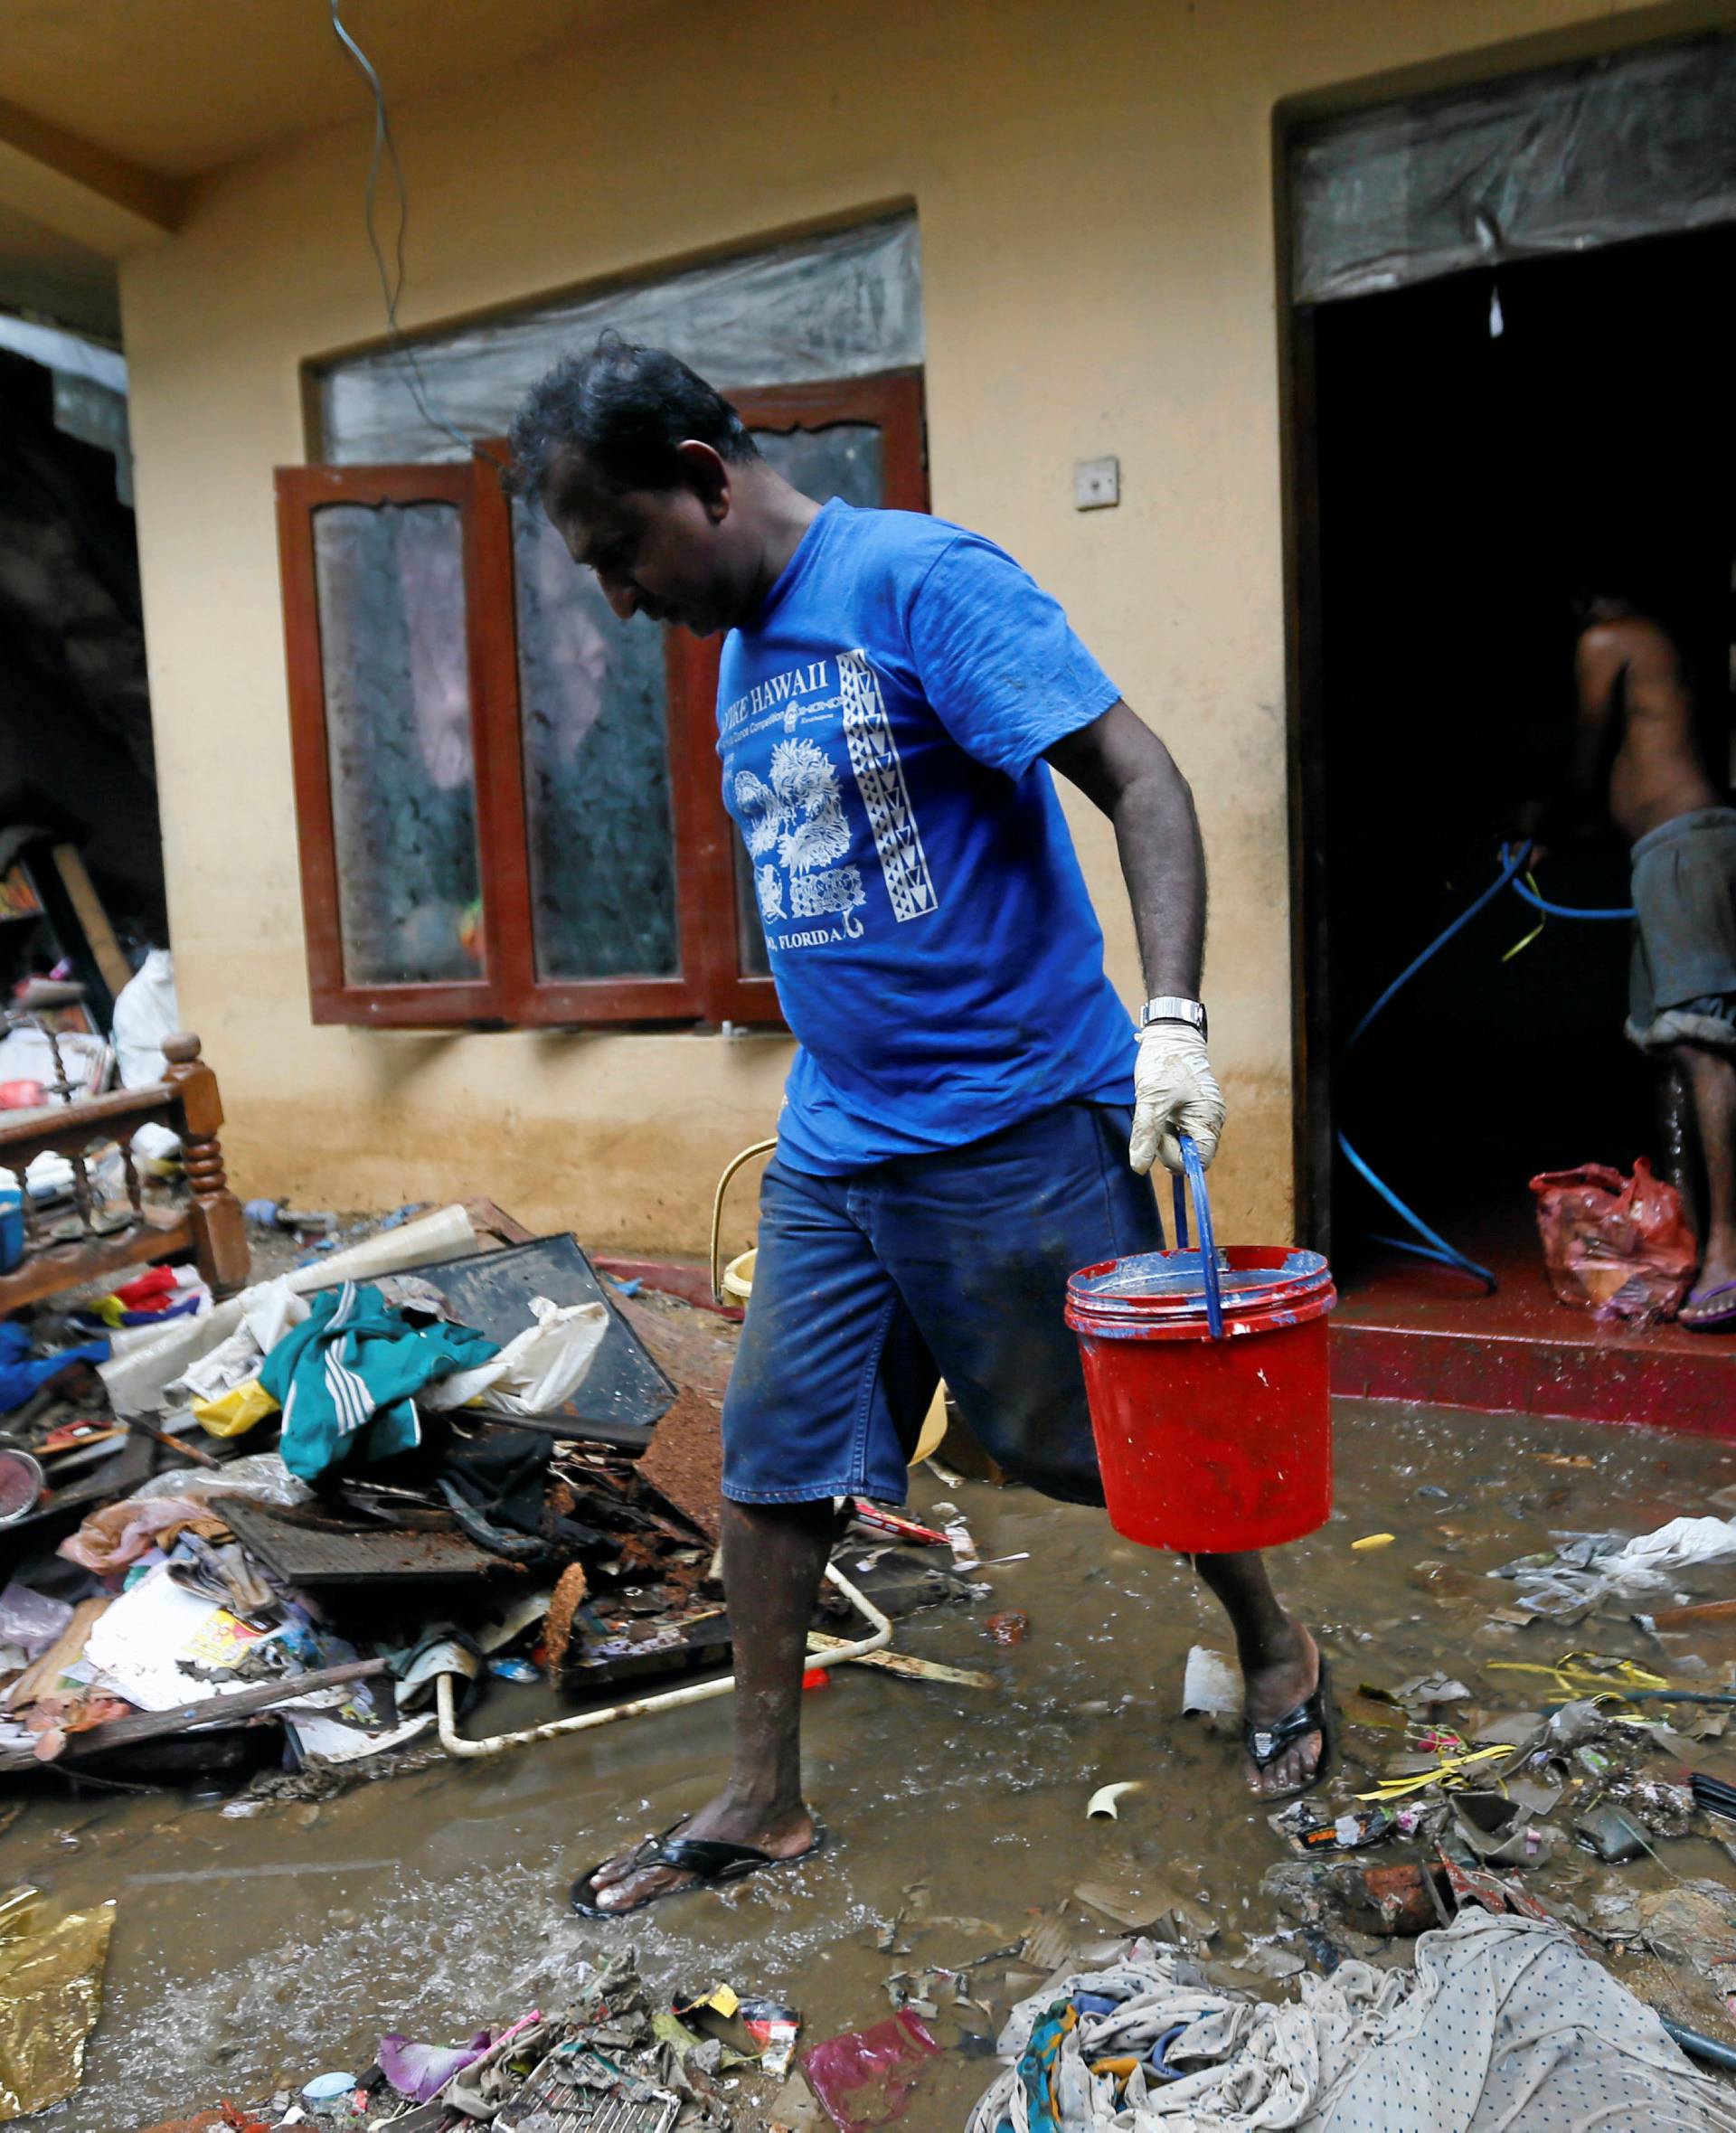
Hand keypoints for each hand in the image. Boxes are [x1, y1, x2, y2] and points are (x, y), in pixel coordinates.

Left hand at [1130, 1023, 1224, 1175]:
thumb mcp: (1151, 1099)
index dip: (1177, 1160)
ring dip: (1162, 1133)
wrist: (1169, 1034)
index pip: (1200, 1161)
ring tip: (1156, 1107)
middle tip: (1154, 1118)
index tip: (1156, 1143)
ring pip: (1179, 1142)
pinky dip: (1163, 1123)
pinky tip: (1159, 1105)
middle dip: (1166, 1144)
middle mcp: (1209, 1120)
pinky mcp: (1190, 1109)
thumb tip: (1140, 1168)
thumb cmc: (1164, 1063)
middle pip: (1188, 1154)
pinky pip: (1176, 1128)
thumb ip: (1147, 1134)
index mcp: (1208, 1119)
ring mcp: (1201, 1114)